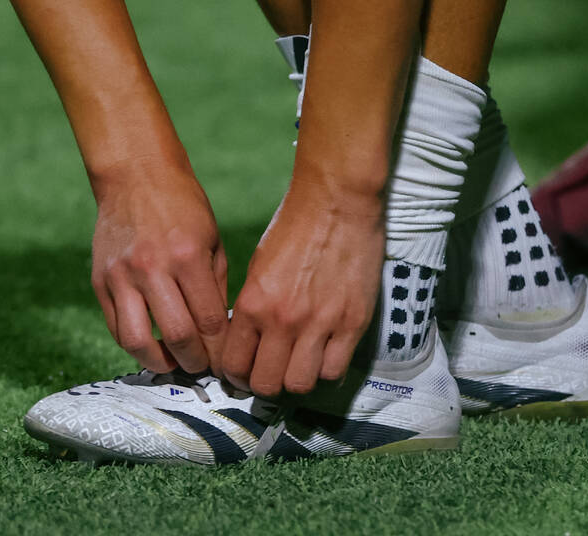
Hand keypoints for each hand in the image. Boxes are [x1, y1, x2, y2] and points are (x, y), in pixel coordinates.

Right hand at [90, 156, 228, 373]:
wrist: (136, 175)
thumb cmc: (183, 207)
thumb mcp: (212, 240)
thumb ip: (215, 287)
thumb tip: (218, 334)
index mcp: (188, 256)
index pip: (209, 320)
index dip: (219, 349)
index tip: (223, 360)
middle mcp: (153, 268)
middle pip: (177, 336)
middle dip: (195, 361)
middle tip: (202, 368)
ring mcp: (122, 275)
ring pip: (137, 341)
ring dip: (159, 362)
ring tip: (173, 364)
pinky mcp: (101, 280)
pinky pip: (116, 327)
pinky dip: (134, 344)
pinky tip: (151, 345)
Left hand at [223, 177, 383, 396]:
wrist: (337, 203)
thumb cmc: (295, 227)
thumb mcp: (258, 267)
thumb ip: (252, 308)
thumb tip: (248, 342)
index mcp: (253, 304)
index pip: (234, 364)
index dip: (236, 375)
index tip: (242, 373)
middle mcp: (283, 320)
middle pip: (266, 384)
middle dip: (263, 385)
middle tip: (269, 375)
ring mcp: (320, 324)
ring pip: (299, 384)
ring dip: (295, 381)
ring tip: (297, 366)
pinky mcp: (352, 323)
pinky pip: (334, 370)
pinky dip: (326, 370)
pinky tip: (323, 357)